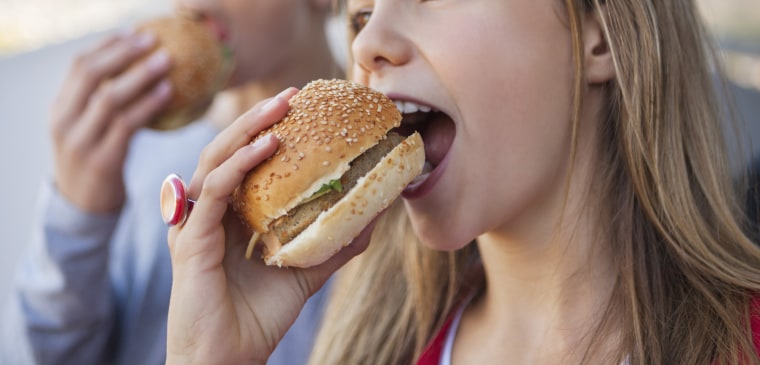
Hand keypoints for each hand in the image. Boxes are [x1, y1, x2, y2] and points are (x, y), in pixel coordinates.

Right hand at [50, 31, 171, 212]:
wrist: (83, 210)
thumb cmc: (95, 162)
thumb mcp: (89, 130)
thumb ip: (103, 104)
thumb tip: (139, 71)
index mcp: (60, 109)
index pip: (80, 66)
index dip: (108, 47)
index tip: (135, 33)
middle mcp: (65, 122)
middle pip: (91, 75)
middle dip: (123, 53)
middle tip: (153, 40)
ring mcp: (80, 143)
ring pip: (109, 98)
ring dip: (141, 76)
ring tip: (166, 61)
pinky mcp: (102, 162)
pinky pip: (127, 126)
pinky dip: (148, 106)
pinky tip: (168, 94)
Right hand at [165, 89, 374, 363]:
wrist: (228, 359)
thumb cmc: (257, 318)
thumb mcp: (305, 270)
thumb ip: (333, 241)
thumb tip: (372, 215)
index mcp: (227, 216)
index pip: (242, 160)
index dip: (266, 130)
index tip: (301, 107)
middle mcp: (206, 214)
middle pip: (226, 150)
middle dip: (256, 118)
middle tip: (292, 95)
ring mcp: (194, 225)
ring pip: (215, 160)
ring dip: (247, 129)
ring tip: (281, 108)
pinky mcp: (190, 241)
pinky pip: (213, 192)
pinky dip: (240, 165)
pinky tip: (268, 145)